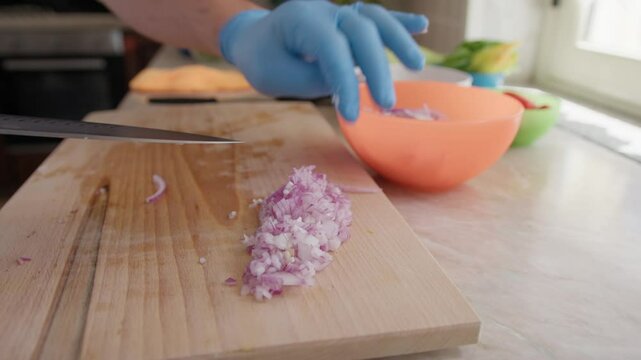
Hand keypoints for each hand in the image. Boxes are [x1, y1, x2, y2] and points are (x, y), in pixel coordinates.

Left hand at [219, 0, 427, 120]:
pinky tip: (423, 26)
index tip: (352, 116)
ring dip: (399, 41)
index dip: (344, 81)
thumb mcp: (279, 76)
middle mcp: (323, 10)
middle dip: (376, 68)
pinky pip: (376, 16)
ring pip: (375, 18)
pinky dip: (400, 22)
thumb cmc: (264, 61)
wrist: (254, 39)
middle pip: (360, 31)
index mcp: (299, 19)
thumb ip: (316, 77)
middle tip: (386, 105)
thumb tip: (352, 81)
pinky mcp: (347, 18)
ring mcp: (337, 11)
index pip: (331, 48)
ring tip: (417, 66)